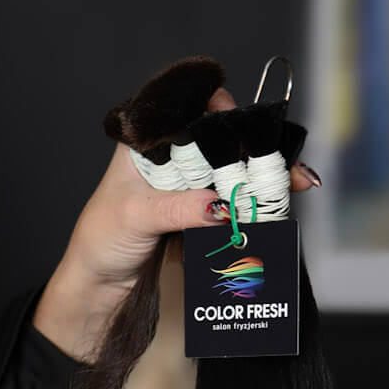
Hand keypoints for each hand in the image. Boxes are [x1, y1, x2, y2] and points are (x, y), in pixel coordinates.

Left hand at [32, 85, 321, 362]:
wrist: (100, 281)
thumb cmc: (100, 239)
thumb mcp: (136, 217)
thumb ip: (177, 209)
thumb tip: (218, 205)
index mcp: (145, 141)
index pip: (189, 106)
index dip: (220, 111)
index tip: (241, 128)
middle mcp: (169, 154)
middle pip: (220, 135)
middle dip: (251, 146)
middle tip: (274, 163)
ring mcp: (186, 180)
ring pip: (232, 165)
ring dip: (260, 173)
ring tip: (289, 183)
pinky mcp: (200, 206)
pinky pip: (233, 194)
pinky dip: (256, 198)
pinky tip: (275, 203)